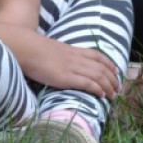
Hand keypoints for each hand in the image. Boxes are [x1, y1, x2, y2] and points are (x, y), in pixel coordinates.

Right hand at [0, 25, 119, 98]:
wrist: (25, 48)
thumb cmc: (32, 49)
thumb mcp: (51, 49)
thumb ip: (59, 55)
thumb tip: (59, 62)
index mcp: (72, 50)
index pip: (96, 55)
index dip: (108, 63)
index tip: (116, 71)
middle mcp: (75, 58)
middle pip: (101, 67)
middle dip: (112, 78)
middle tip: (118, 87)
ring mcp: (71, 67)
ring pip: (98, 76)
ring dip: (108, 86)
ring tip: (113, 94)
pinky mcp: (65, 78)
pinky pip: (87, 83)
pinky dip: (97, 88)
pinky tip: (102, 95)